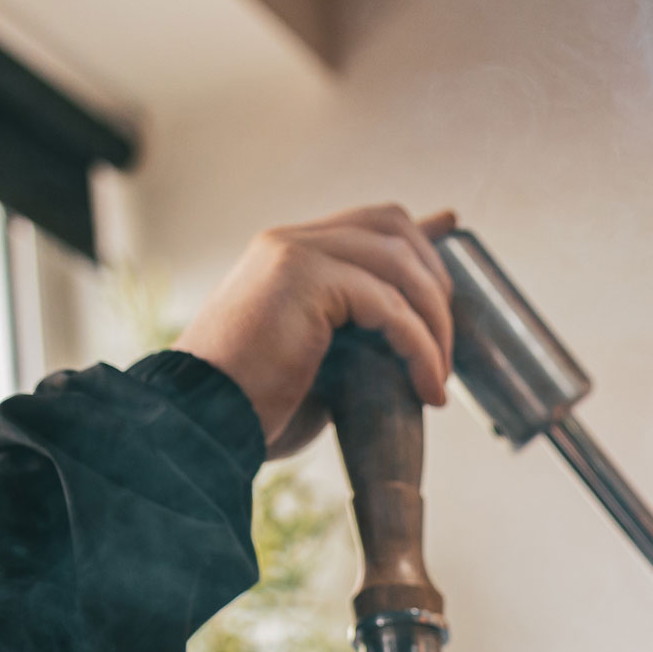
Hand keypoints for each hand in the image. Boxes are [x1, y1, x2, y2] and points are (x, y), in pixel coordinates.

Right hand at [175, 204, 456, 458]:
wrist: (200, 427)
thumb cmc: (249, 414)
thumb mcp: (315, 369)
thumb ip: (353, 341)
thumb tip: (399, 351)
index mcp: (286, 256)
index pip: (370, 225)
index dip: (421, 240)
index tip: (452, 262)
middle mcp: (291, 242)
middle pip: (393, 226)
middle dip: (435, 282)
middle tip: (446, 347)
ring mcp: (295, 253)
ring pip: (399, 262)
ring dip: (433, 321)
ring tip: (438, 378)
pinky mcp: (304, 278)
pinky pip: (388, 303)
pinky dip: (418, 345)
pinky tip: (426, 386)